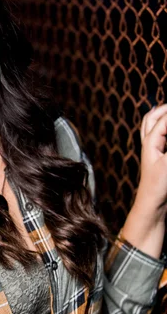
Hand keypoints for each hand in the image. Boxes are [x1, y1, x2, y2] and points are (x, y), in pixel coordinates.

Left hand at [135, 103, 166, 220]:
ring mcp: (151, 150)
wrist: (152, 204)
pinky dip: (161, 128)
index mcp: (151, 142)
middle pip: (152, 118)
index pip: (164, 120)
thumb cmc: (158, 185)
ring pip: (151, 126)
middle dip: (163, 109)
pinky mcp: (157, 158)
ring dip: (160, 116)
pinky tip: (166, 131)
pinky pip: (157, 137)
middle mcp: (149, 143)